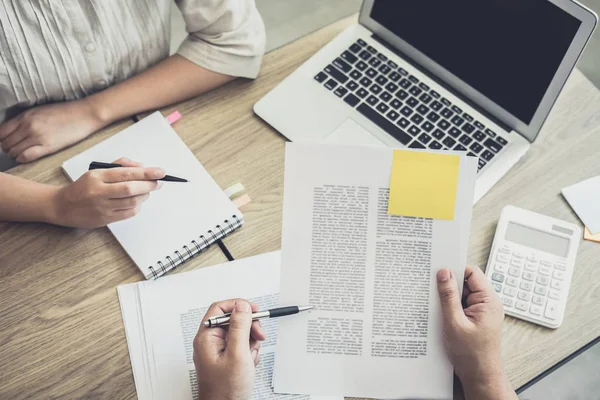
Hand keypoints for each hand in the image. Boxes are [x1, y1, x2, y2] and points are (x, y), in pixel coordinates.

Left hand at [0, 99, 105, 162]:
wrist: (84, 114)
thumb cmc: (65, 112)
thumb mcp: (40, 110)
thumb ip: (24, 119)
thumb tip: (12, 130)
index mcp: (25, 116)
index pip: (1, 132)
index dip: (1, 139)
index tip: (5, 142)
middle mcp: (28, 126)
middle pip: (5, 143)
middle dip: (7, 148)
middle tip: (14, 149)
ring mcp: (37, 136)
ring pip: (13, 151)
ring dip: (15, 154)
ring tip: (22, 153)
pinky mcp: (48, 146)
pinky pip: (26, 156)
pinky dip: (22, 158)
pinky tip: (26, 157)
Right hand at [50, 158, 164, 228]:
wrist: (63, 206)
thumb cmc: (84, 187)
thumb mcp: (97, 170)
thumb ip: (120, 166)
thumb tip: (142, 167)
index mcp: (97, 176)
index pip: (126, 173)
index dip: (146, 173)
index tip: (160, 172)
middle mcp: (98, 191)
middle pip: (130, 188)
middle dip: (149, 185)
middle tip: (158, 183)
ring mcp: (101, 207)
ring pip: (132, 202)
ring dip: (144, 196)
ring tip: (147, 191)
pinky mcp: (104, 219)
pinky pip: (128, 213)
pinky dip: (137, 207)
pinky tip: (138, 202)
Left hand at [194, 299, 265, 399]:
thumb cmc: (225, 391)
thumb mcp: (237, 355)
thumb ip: (239, 327)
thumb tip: (242, 306)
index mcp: (207, 337)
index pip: (220, 309)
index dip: (238, 306)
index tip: (253, 310)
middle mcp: (211, 342)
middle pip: (233, 320)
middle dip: (249, 327)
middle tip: (258, 335)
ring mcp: (219, 351)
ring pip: (240, 333)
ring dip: (250, 343)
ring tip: (250, 357)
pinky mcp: (227, 358)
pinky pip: (242, 346)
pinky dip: (249, 352)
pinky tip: (249, 363)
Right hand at [436, 266, 516, 399]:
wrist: (479, 376)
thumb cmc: (472, 355)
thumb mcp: (454, 323)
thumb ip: (448, 296)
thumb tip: (444, 273)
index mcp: (489, 301)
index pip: (472, 273)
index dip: (455, 270)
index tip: (439, 271)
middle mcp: (487, 304)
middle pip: (466, 282)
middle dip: (449, 286)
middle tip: (435, 292)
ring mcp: (482, 312)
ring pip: (462, 294)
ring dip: (449, 299)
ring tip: (440, 310)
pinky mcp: (475, 319)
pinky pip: (461, 305)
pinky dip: (451, 308)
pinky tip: (443, 317)